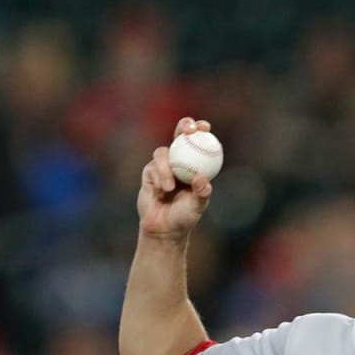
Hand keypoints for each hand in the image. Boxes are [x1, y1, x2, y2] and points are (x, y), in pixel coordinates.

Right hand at [137, 117, 213, 240]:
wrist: (164, 228)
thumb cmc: (185, 217)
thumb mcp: (197, 206)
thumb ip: (201, 193)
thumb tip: (201, 177)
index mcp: (194, 165)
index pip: (199, 142)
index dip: (201, 130)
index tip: (205, 127)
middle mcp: (179, 161)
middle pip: (180, 136)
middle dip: (184, 126)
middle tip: (188, 130)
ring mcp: (163, 165)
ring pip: (163, 153)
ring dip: (166, 169)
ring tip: (169, 188)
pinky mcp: (149, 172)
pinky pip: (152, 168)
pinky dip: (158, 178)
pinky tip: (161, 191)